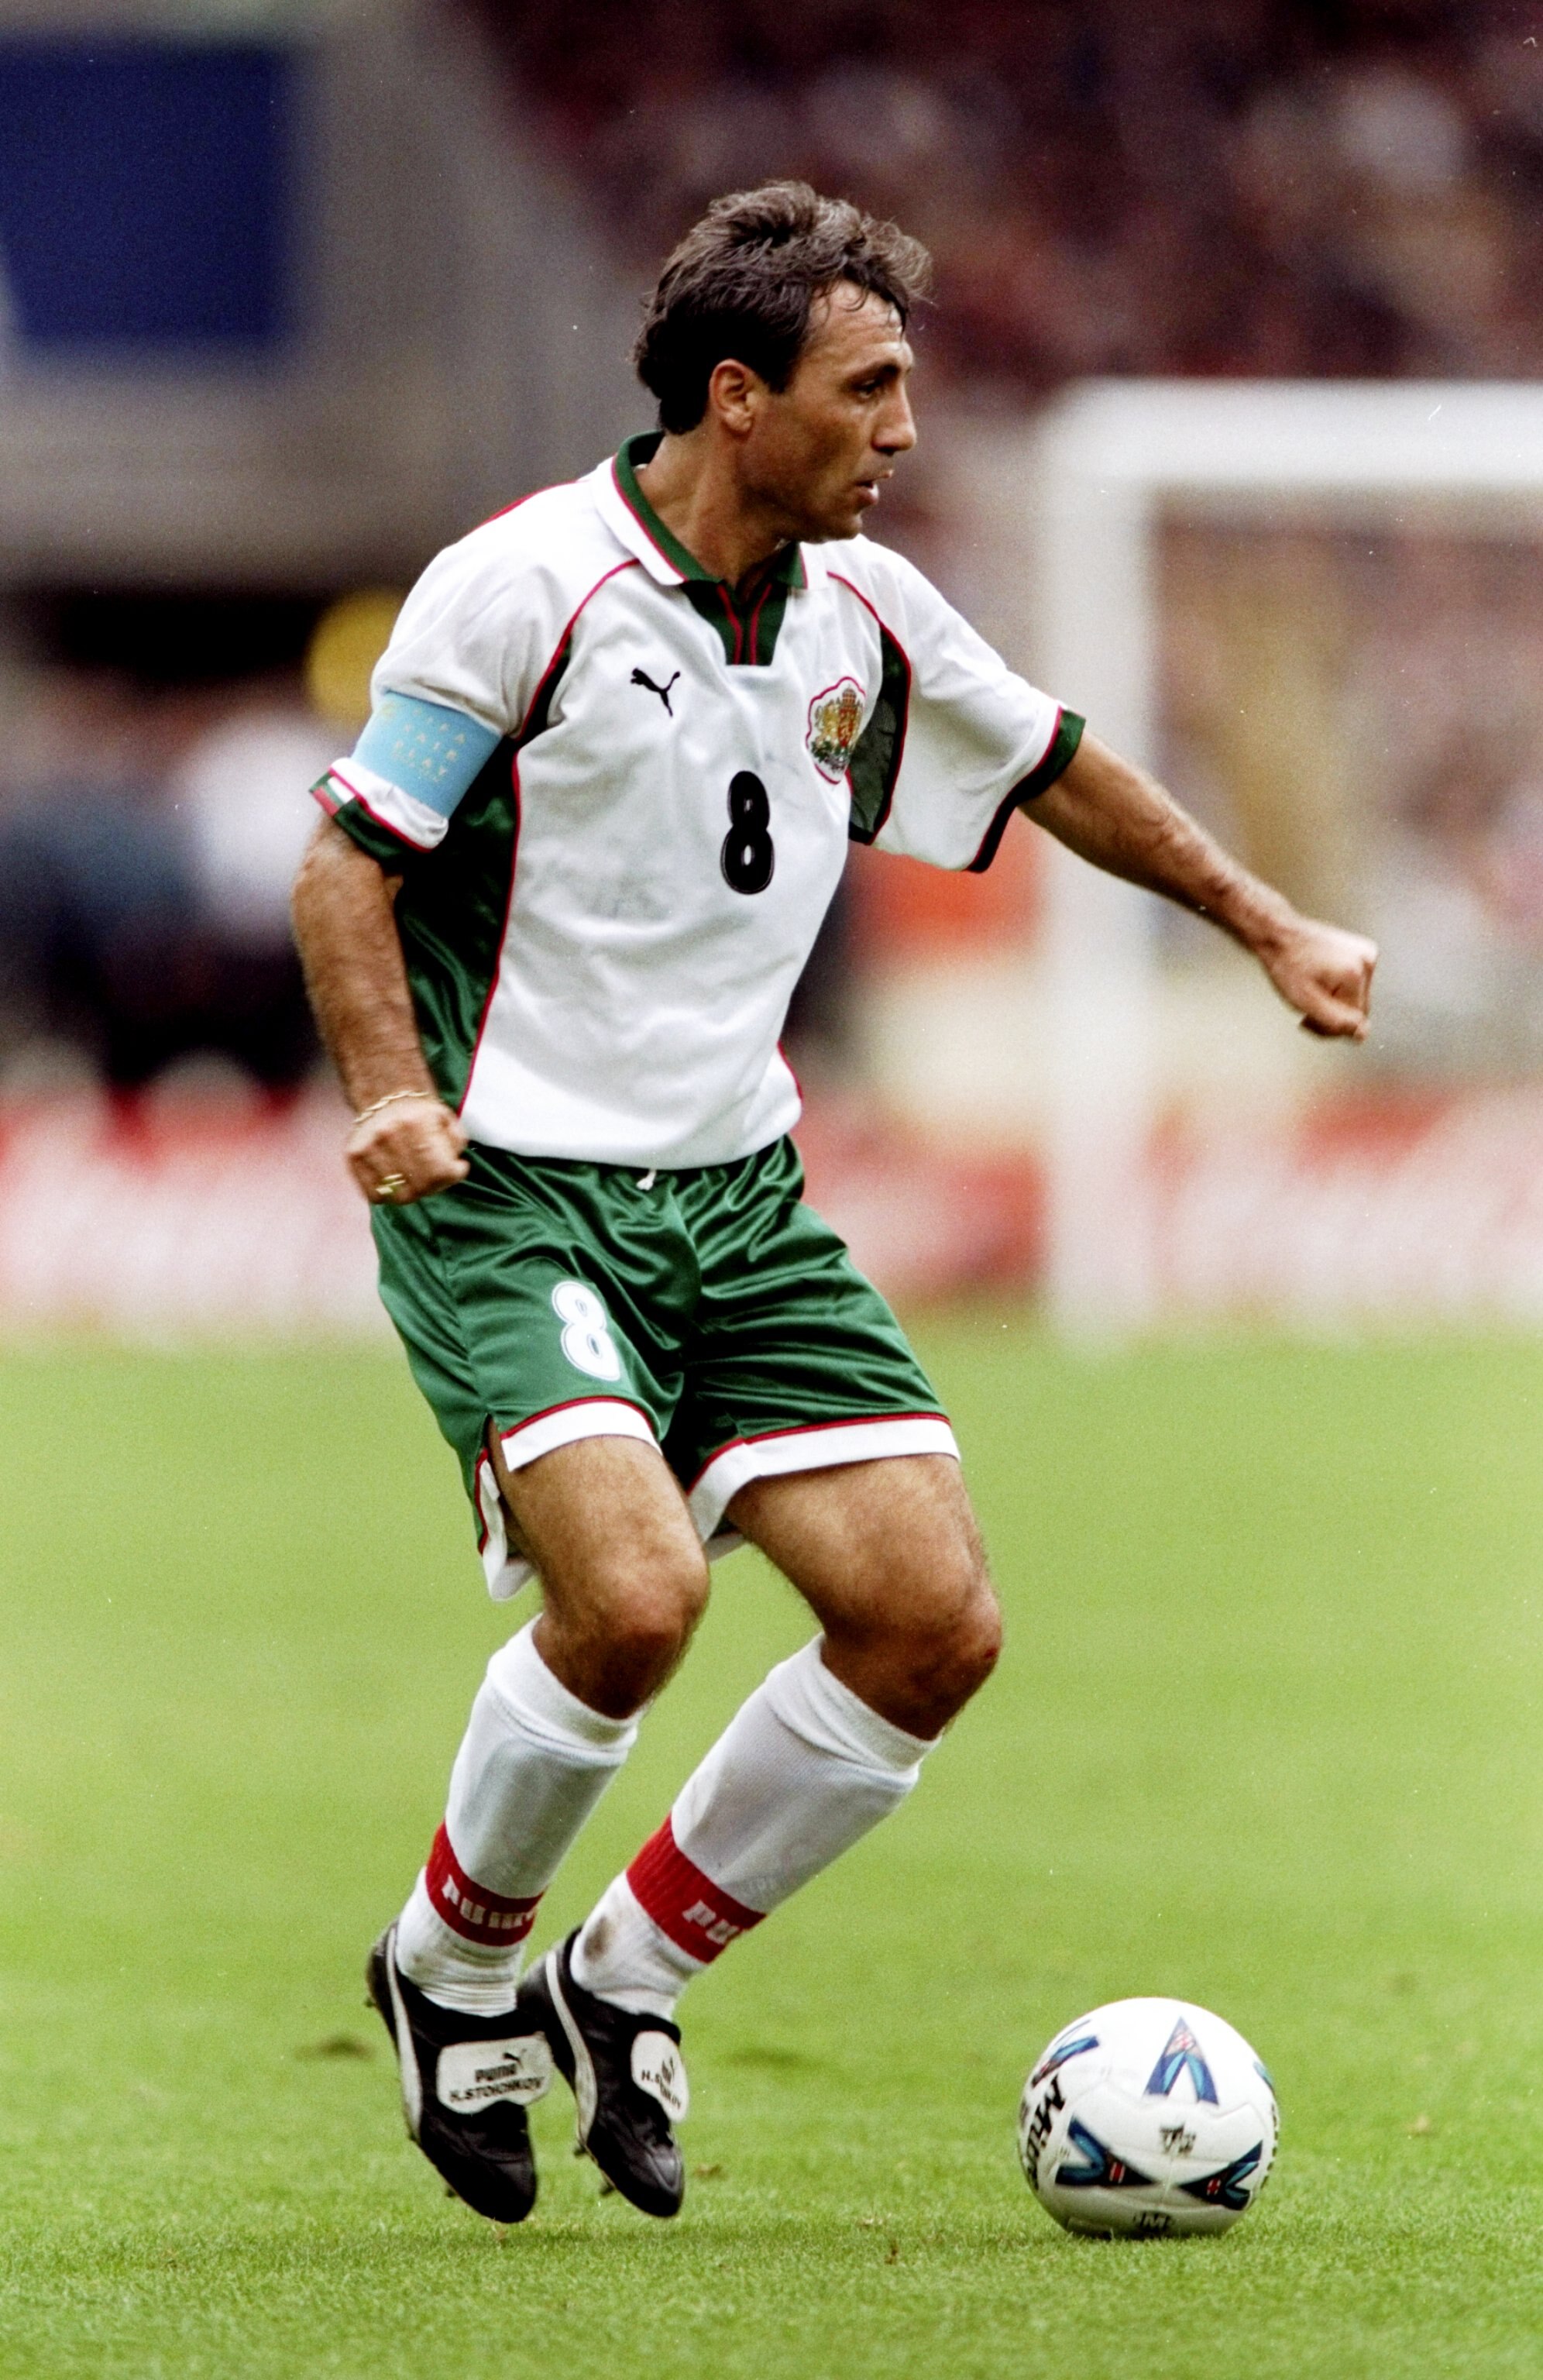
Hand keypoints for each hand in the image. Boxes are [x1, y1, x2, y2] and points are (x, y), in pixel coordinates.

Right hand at [345, 1094, 469, 1205]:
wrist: (383, 1094)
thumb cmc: (420, 1111)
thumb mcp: (446, 1118)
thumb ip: (456, 1143)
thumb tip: (457, 1167)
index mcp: (416, 1122)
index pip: (439, 1171)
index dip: (452, 1177)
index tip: (456, 1169)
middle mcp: (389, 1134)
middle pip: (418, 1187)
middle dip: (434, 1187)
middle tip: (436, 1177)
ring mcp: (368, 1146)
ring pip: (397, 1196)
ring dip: (411, 1192)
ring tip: (416, 1178)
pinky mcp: (353, 1156)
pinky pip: (374, 1195)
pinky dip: (388, 1195)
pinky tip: (396, 1181)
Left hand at [1257, 915, 1377, 1040]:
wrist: (1278, 933)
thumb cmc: (1286, 963)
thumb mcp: (1306, 1002)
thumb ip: (1335, 1022)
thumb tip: (1363, 1034)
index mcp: (1356, 973)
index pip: (1356, 1021)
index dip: (1331, 1026)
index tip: (1308, 1019)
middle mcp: (1367, 960)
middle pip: (1358, 1008)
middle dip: (1332, 1013)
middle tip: (1306, 1009)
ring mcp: (1366, 952)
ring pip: (1356, 997)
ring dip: (1334, 1001)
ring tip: (1310, 991)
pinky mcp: (1360, 950)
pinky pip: (1354, 982)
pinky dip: (1337, 987)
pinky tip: (1319, 981)